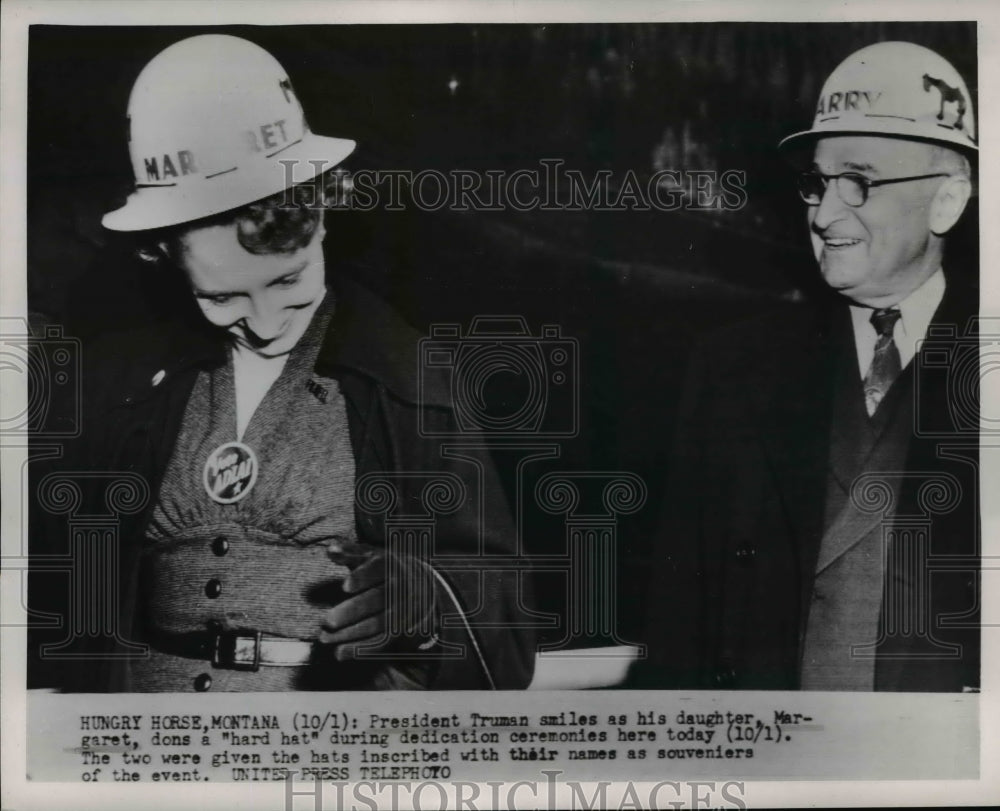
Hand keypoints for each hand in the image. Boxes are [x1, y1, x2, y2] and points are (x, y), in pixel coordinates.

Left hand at [319, 545, 437, 660]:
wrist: (425, 586)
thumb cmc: (388, 568)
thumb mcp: (373, 555)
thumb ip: (350, 552)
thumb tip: (330, 550)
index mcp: (392, 565)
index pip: (378, 569)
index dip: (362, 577)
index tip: (345, 586)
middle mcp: (401, 588)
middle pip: (378, 599)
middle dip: (353, 611)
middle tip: (328, 620)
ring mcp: (403, 611)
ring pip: (378, 624)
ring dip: (351, 633)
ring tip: (324, 638)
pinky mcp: (401, 630)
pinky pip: (381, 642)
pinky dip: (361, 649)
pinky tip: (339, 653)